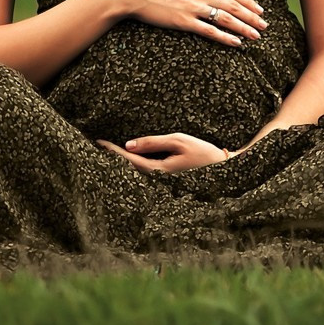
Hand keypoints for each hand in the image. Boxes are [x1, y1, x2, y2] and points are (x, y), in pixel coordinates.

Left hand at [95, 132, 229, 172]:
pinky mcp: (168, 182)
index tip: (99, 142)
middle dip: (115, 158)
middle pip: (130, 169)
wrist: (225, 171)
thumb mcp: (179, 141)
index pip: (129, 159)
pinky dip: (137, 165)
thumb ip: (154, 142)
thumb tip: (129, 144)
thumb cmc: (203, 153)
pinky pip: (147, 173)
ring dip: (125, 162)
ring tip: (111, 152)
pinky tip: (132, 159)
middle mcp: (158, 180)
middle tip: (98, 147)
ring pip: (138, 172)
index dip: (113, 151)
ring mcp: (163, 183)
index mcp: (158, 170)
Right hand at [104, 0, 268, 46]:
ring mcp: (192, 7)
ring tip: (256, 36)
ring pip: (225, 18)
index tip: (259, 9)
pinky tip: (236, 43)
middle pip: (233, 5)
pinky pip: (209, 30)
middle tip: (264, 25)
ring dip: (243, 27)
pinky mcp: (183, 21)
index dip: (248, 1)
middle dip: (251, 16)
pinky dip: (224, 37)